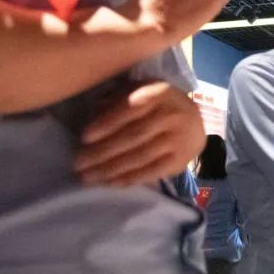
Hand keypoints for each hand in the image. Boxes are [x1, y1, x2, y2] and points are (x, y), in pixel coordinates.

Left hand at [75, 80, 205, 186]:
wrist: (195, 121)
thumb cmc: (158, 104)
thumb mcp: (141, 90)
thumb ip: (117, 98)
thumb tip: (92, 114)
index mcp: (158, 93)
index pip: (130, 108)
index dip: (107, 123)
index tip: (84, 137)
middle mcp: (171, 115)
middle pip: (133, 136)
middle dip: (103, 152)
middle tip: (78, 163)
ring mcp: (178, 139)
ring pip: (140, 157)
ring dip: (111, 169)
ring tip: (88, 177)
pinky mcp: (180, 160)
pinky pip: (151, 172)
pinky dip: (129, 179)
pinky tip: (110, 183)